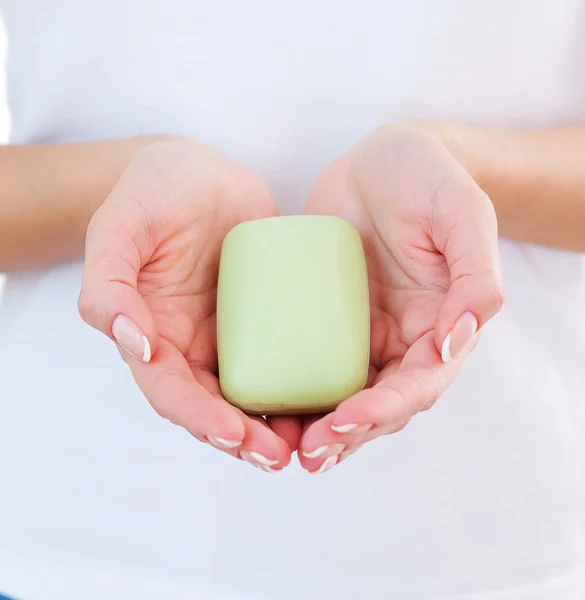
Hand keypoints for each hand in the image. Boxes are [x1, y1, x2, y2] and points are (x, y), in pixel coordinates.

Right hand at [79, 138, 295, 470]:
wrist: (198, 172)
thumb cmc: (151, 194)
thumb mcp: (119, 229)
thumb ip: (108, 285)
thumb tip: (134, 343)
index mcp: (155, 336)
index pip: (173, 393)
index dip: (201, 418)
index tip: (237, 434)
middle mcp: (194, 345)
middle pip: (217, 407)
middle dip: (246, 439)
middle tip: (281, 456)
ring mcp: (234, 334)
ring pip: (256, 393)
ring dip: (279, 423)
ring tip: (311, 440)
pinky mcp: (269, 317)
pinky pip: (287, 356)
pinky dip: (303, 382)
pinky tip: (332, 395)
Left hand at [297, 124, 503, 472]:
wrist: (385, 160)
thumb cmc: (431, 180)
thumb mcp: (463, 214)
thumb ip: (474, 275)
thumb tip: (460, 339)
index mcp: (441, 327)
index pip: (419, 383)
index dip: (386, 410)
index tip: (345, 421)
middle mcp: (402, 339)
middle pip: (378, 404)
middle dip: (346, 435)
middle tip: (308, 453)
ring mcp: (361, 331)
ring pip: (342, 393)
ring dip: (317, 426)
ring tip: (282, 446)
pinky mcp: (325, 317)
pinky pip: (308, 359)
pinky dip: (291, 387)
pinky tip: (262, 401)